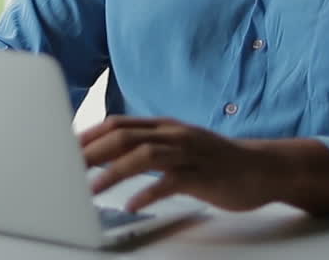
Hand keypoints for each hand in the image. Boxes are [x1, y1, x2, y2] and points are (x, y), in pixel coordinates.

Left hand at [80, 116, 328, 213]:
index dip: (89, 135)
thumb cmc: (216, 162)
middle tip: (67, 168)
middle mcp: (174, 134)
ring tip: (91, 189)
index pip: (118, 123)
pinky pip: (171, 182)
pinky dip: (148, 192)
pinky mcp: (203, 175)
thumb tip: (111, 156)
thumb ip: (150, 147)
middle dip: (92, 152)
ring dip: (113, 172)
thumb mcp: (179, 147)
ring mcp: (189, 153)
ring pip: (144, 155)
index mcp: (165, 126)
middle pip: (125, 136)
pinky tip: (133, 205)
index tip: (64, 149)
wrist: (264, 168)